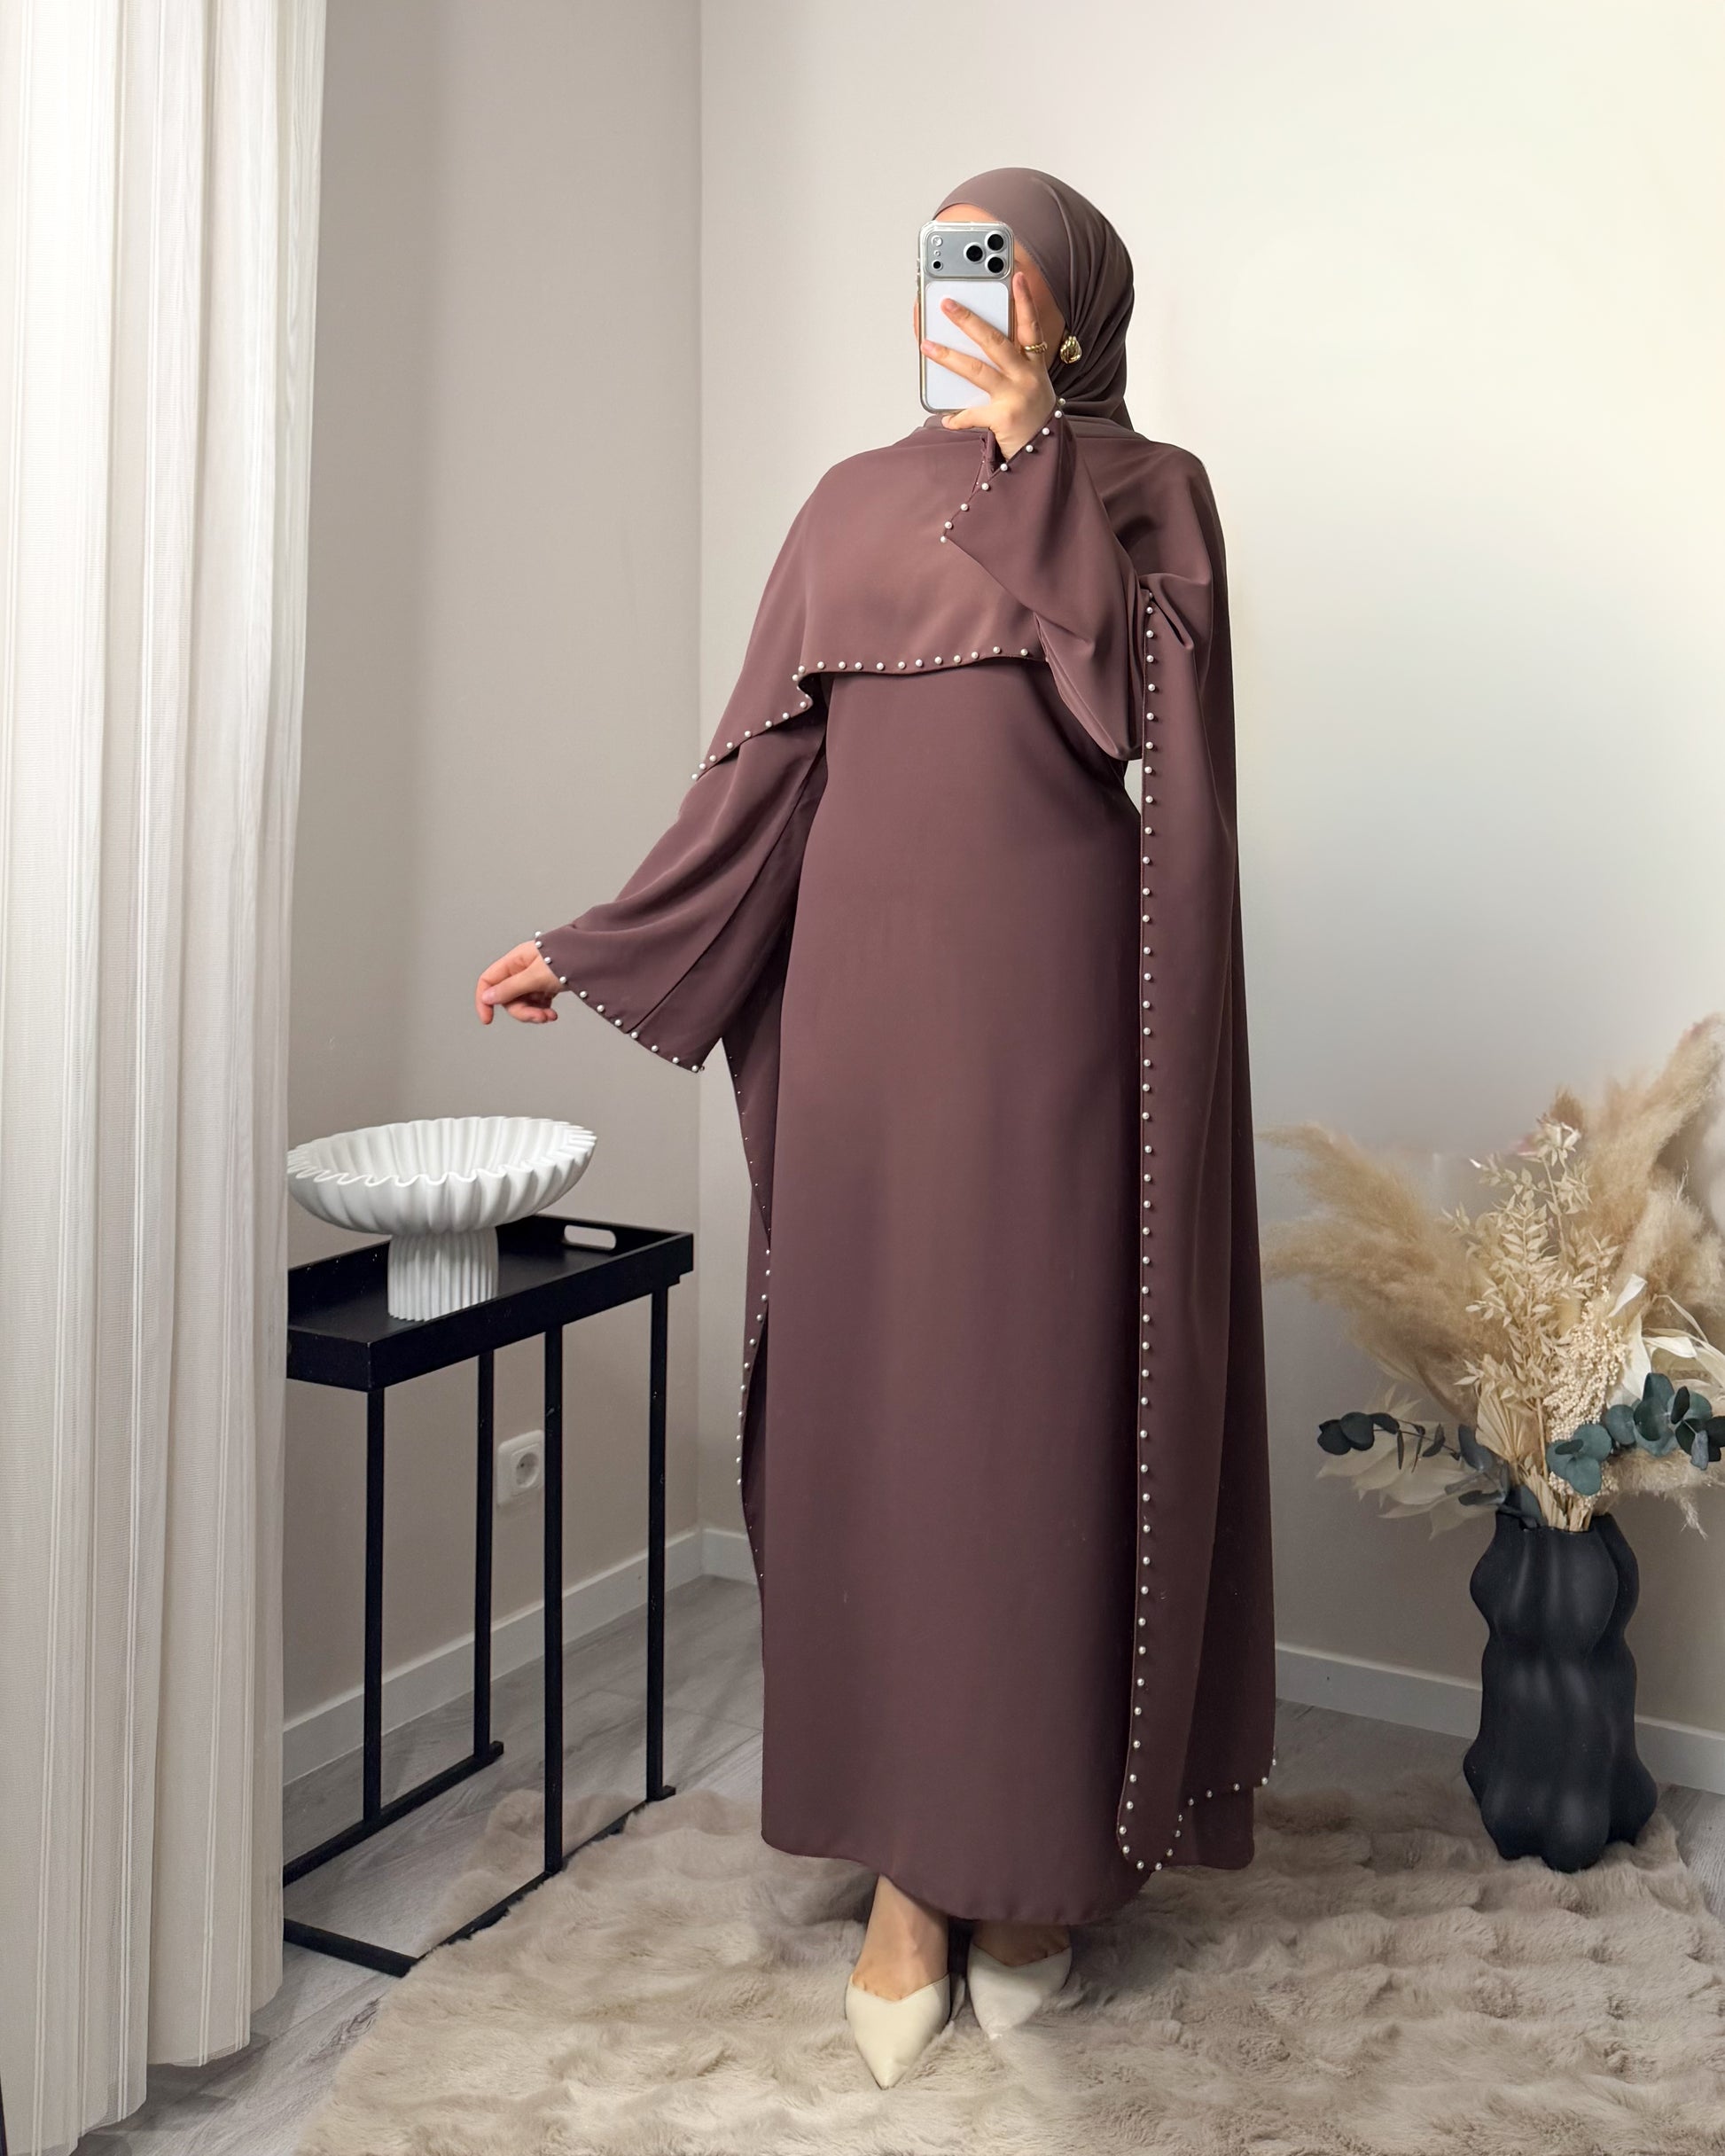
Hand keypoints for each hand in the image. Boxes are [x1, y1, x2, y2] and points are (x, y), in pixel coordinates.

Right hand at [475, 941, 562, 1024]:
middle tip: (539, 1016)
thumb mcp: (536, 976)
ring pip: (522, 1003)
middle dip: (522, 1011)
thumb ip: (511, 988)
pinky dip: (542, 1011)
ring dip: (534, 1013)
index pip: (488, 980)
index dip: (484, 1000)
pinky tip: (553, 1014)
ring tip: (550, 1016)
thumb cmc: (568, 959)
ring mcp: (534, 978)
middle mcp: (521, 969)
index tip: (488, 1020)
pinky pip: (536, 1003)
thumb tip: (487, 998)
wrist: (596, 957)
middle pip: (507, 997)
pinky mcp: (546, 986)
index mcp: (515, 961)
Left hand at [921, 270, 1056, 459]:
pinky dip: (957, 417)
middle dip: (969, 320)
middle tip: (948, 303)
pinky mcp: (1004, 418)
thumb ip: (1007, 366)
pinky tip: (945, 417)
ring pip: (977, 371)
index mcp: (1033, 364)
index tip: (1017, 275)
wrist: (1044, 452)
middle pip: (995, 341)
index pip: (1031, 325)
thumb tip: (969, 351)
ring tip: (927, 345)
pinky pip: (972, 414)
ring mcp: (1015, 396)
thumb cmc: (1031, 414)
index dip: (1025, 300)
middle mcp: (1027, 376)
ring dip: (949, 357)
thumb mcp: (1028, 384)